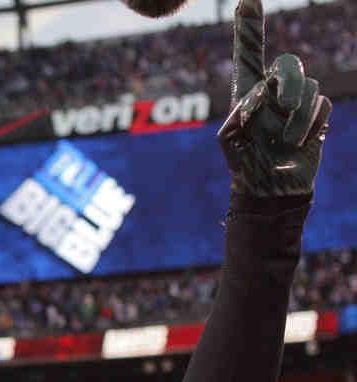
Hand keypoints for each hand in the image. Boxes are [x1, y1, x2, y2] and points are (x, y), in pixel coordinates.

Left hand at [217, 0, 330, 196]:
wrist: (270, 188)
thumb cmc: (245, 164)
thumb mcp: (229, 140)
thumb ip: (240, 112)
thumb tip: (266, 93)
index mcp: (246, 91)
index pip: (249, 52)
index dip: (249, 25)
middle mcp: (272, 89)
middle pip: (287, 64)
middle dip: (286, 85)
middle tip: (280, 110)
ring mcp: (297, 99)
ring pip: (306, 88)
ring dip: (293, 119)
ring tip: (281, 142)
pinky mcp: (316, 112)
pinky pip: (319, 104)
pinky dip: (307, 126)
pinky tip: (296, 143)